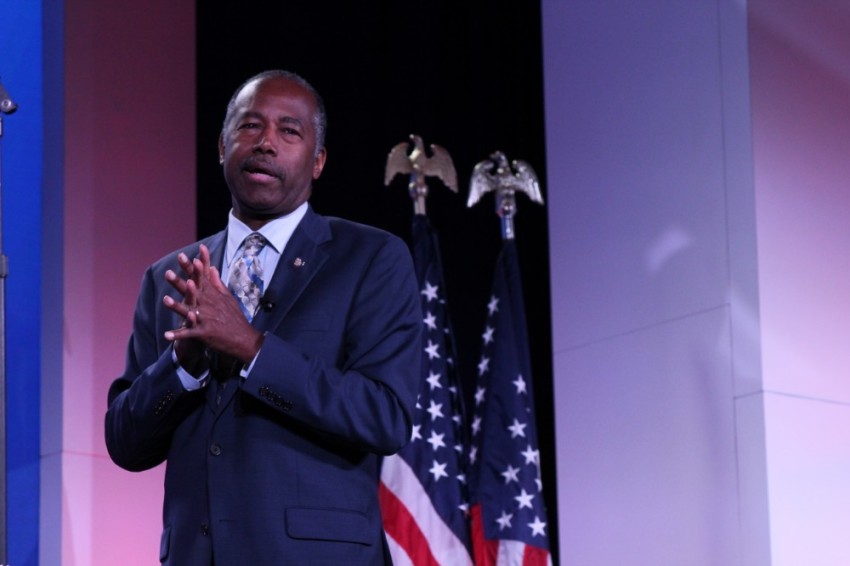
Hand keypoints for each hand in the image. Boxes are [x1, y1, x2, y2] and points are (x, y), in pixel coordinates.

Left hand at [163, 245, 264, 363]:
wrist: (243, 338)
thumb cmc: (235, 317)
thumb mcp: (228, 297)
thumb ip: (218, 283)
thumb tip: (212, 268)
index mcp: (212, 296)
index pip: (200, 278)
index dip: (192, 267)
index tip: (184, 255)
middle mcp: (208, 305)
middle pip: (191, 291)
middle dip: (179, 282)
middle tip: (168, 272)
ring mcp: (205, 319)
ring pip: (188, 311)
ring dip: (176, 306)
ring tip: (165, 300)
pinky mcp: (204, 333)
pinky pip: (188, 334)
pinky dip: (177, 335)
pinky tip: (166, 336)